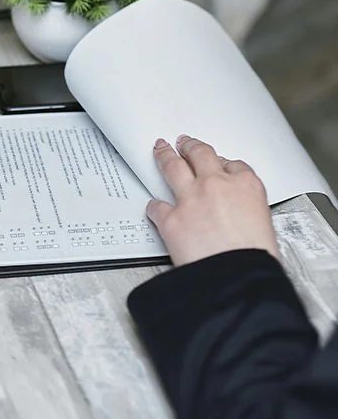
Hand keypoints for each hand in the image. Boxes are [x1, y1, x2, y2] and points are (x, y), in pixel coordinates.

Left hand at [147, 135, 278, 265]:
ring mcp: (190, 200)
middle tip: (183, 142)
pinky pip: (156, 207)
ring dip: (164, 156)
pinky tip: (153, 206)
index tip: (217, 163)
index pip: (233, 165)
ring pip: (173, 168)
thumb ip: (246, 209)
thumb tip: (237, 212)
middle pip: (199, 155)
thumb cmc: (254, 256)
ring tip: (161, 150)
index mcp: (246, 185)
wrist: (236, 275)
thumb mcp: (264, 224)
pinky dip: (154, 207)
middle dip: (190, 146)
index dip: (222, 164)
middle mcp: (216, 186)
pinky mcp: (170, 219)